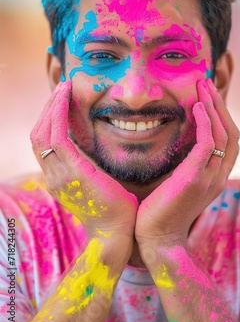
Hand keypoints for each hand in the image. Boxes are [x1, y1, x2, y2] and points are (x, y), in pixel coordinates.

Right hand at [30, 81, 137, 243]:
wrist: (117, 233)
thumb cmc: (115, 210)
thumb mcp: (97, 184)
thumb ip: (89, 168)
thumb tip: (96, 153)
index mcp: (58, 178)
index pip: (44, 143)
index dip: (49, 119)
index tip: (61, 101)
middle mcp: (53, 175)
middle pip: (38, 134)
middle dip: (48, 109)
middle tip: (61, 89)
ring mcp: (58, 173)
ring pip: (44, 131)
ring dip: (52, 106)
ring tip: (63, 88)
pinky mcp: (72, 169)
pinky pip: (57, 135)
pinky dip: (58, 113)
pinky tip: (66, 98)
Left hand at [135, 78, 239, 258]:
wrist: (156, 239)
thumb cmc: (160, 211)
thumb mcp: (177, 184)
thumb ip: (184, 166)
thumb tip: (175, 146)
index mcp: (215, 176)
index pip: (228, 140)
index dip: (221, 115)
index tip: (208, 95)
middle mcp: (218, 176)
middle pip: (230, 132)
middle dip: (220, 105)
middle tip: (207, 83)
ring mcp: (209, 178)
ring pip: (221, 134)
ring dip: (213, 107)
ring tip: (202, 87)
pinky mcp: (195, 178)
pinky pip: (207, 144)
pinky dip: (205, 122)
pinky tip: (197, 107)